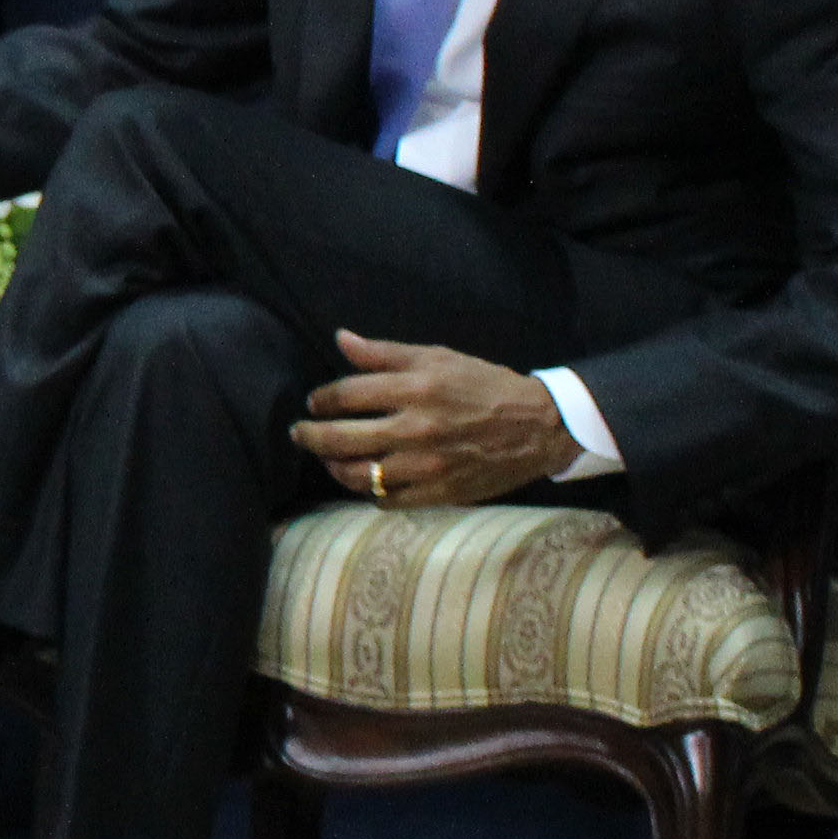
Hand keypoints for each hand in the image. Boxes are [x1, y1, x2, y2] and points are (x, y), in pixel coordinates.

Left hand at [289, 331, 580, 510]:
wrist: (538, 427)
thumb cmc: (483, 386)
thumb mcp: (437, 358)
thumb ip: (384, 353)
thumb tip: (341, 339)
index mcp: (416, 388)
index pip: (346, 395)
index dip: (321, 399)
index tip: (314, 403)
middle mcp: (417, 428)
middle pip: (341, 440)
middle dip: (311, 437)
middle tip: (299, 433)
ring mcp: (427, 466)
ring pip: (359, 475)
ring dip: (335, 467)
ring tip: (329, 459)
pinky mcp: (439, 493)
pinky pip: (387, 499)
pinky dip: (370, 491)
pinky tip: (366, 479)